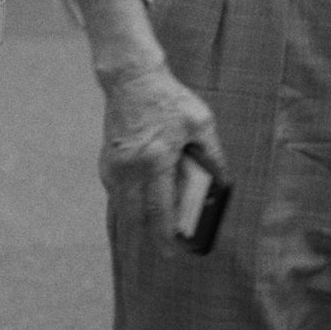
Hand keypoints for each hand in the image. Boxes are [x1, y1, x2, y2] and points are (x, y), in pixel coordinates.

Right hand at [99, 58, 227, 251]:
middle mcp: (132, 166)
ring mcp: (116, 163)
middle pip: (136, 215)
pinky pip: (115, 191)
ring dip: (135, 221)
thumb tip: (222, 182)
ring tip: (150, 232)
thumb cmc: (168, 98)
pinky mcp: (108, 158)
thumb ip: (212, 155)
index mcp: (157, 159)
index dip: (165, 233)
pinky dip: (125, 203)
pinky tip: (135, 206)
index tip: (172, 251)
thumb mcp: (200, 123)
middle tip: (163, 249)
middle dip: (148, 235)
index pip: (160, 208)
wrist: (131, 78)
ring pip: (122, 206)